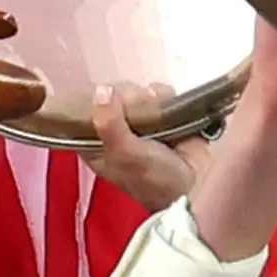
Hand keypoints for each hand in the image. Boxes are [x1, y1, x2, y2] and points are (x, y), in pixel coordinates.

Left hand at [83, 83, 210, 211]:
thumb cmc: (152, 177)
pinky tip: (169, 106)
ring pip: (137, 92)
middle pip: (112, 95)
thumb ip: (109, 123)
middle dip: (127, 96)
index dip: (94, 100)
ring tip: (157, 110)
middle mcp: (115, 129)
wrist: (193, 186)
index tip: (107, 98)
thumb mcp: (124, 153)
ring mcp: (140, 121)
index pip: (84, 109)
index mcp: (96, 141)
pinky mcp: (163, 116)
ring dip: (149, 96)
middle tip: (138, 107)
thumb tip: (102, 90)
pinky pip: (159, 94)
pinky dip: (165, 96)